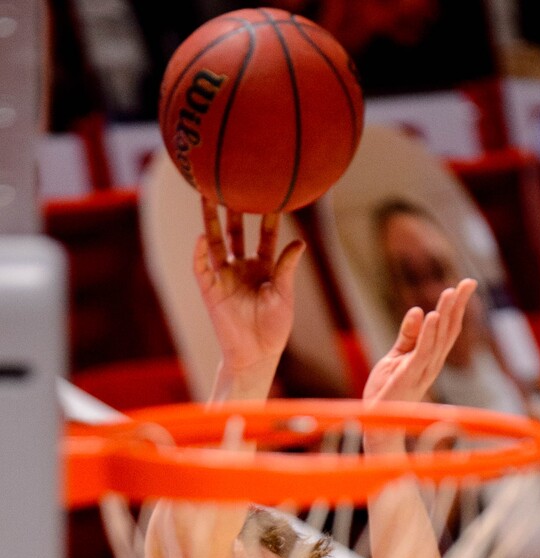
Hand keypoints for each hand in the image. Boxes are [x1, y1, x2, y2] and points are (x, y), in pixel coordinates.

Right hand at [193, 200, 304, 394]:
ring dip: (211, 220)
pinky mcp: (210, 289)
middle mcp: (242, 267)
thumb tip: (299, 242)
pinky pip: (202, 267)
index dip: (269, 216)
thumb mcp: (284, 295)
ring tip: (207, 194)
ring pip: (215, 242)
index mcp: (263, 267)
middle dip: (236, 208)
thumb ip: (287, 268)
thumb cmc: (274, 328)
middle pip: (236, 231)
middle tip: (235, 181)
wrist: (256, 354)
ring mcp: (224, 277)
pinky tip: (202, 236)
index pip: (265, 235)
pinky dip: (200, 252)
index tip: (274, 193)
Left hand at [363, 278, 475, 404]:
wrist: (376, 422)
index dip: (457, 306)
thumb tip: (419, 309)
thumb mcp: (396, 356)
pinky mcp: (408, 376)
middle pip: (448, 330)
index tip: (467, 284)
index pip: (447, 328)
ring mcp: (422, 371)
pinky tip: (433, 316)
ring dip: (445, 314)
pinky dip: (429, 334)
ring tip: (449, 292)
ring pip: (439, 338)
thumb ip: (408, 335)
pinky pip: (422, 353)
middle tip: (468, 282)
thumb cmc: (386, 391)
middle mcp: (432, 363)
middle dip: (458, 305)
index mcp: (430, 358)